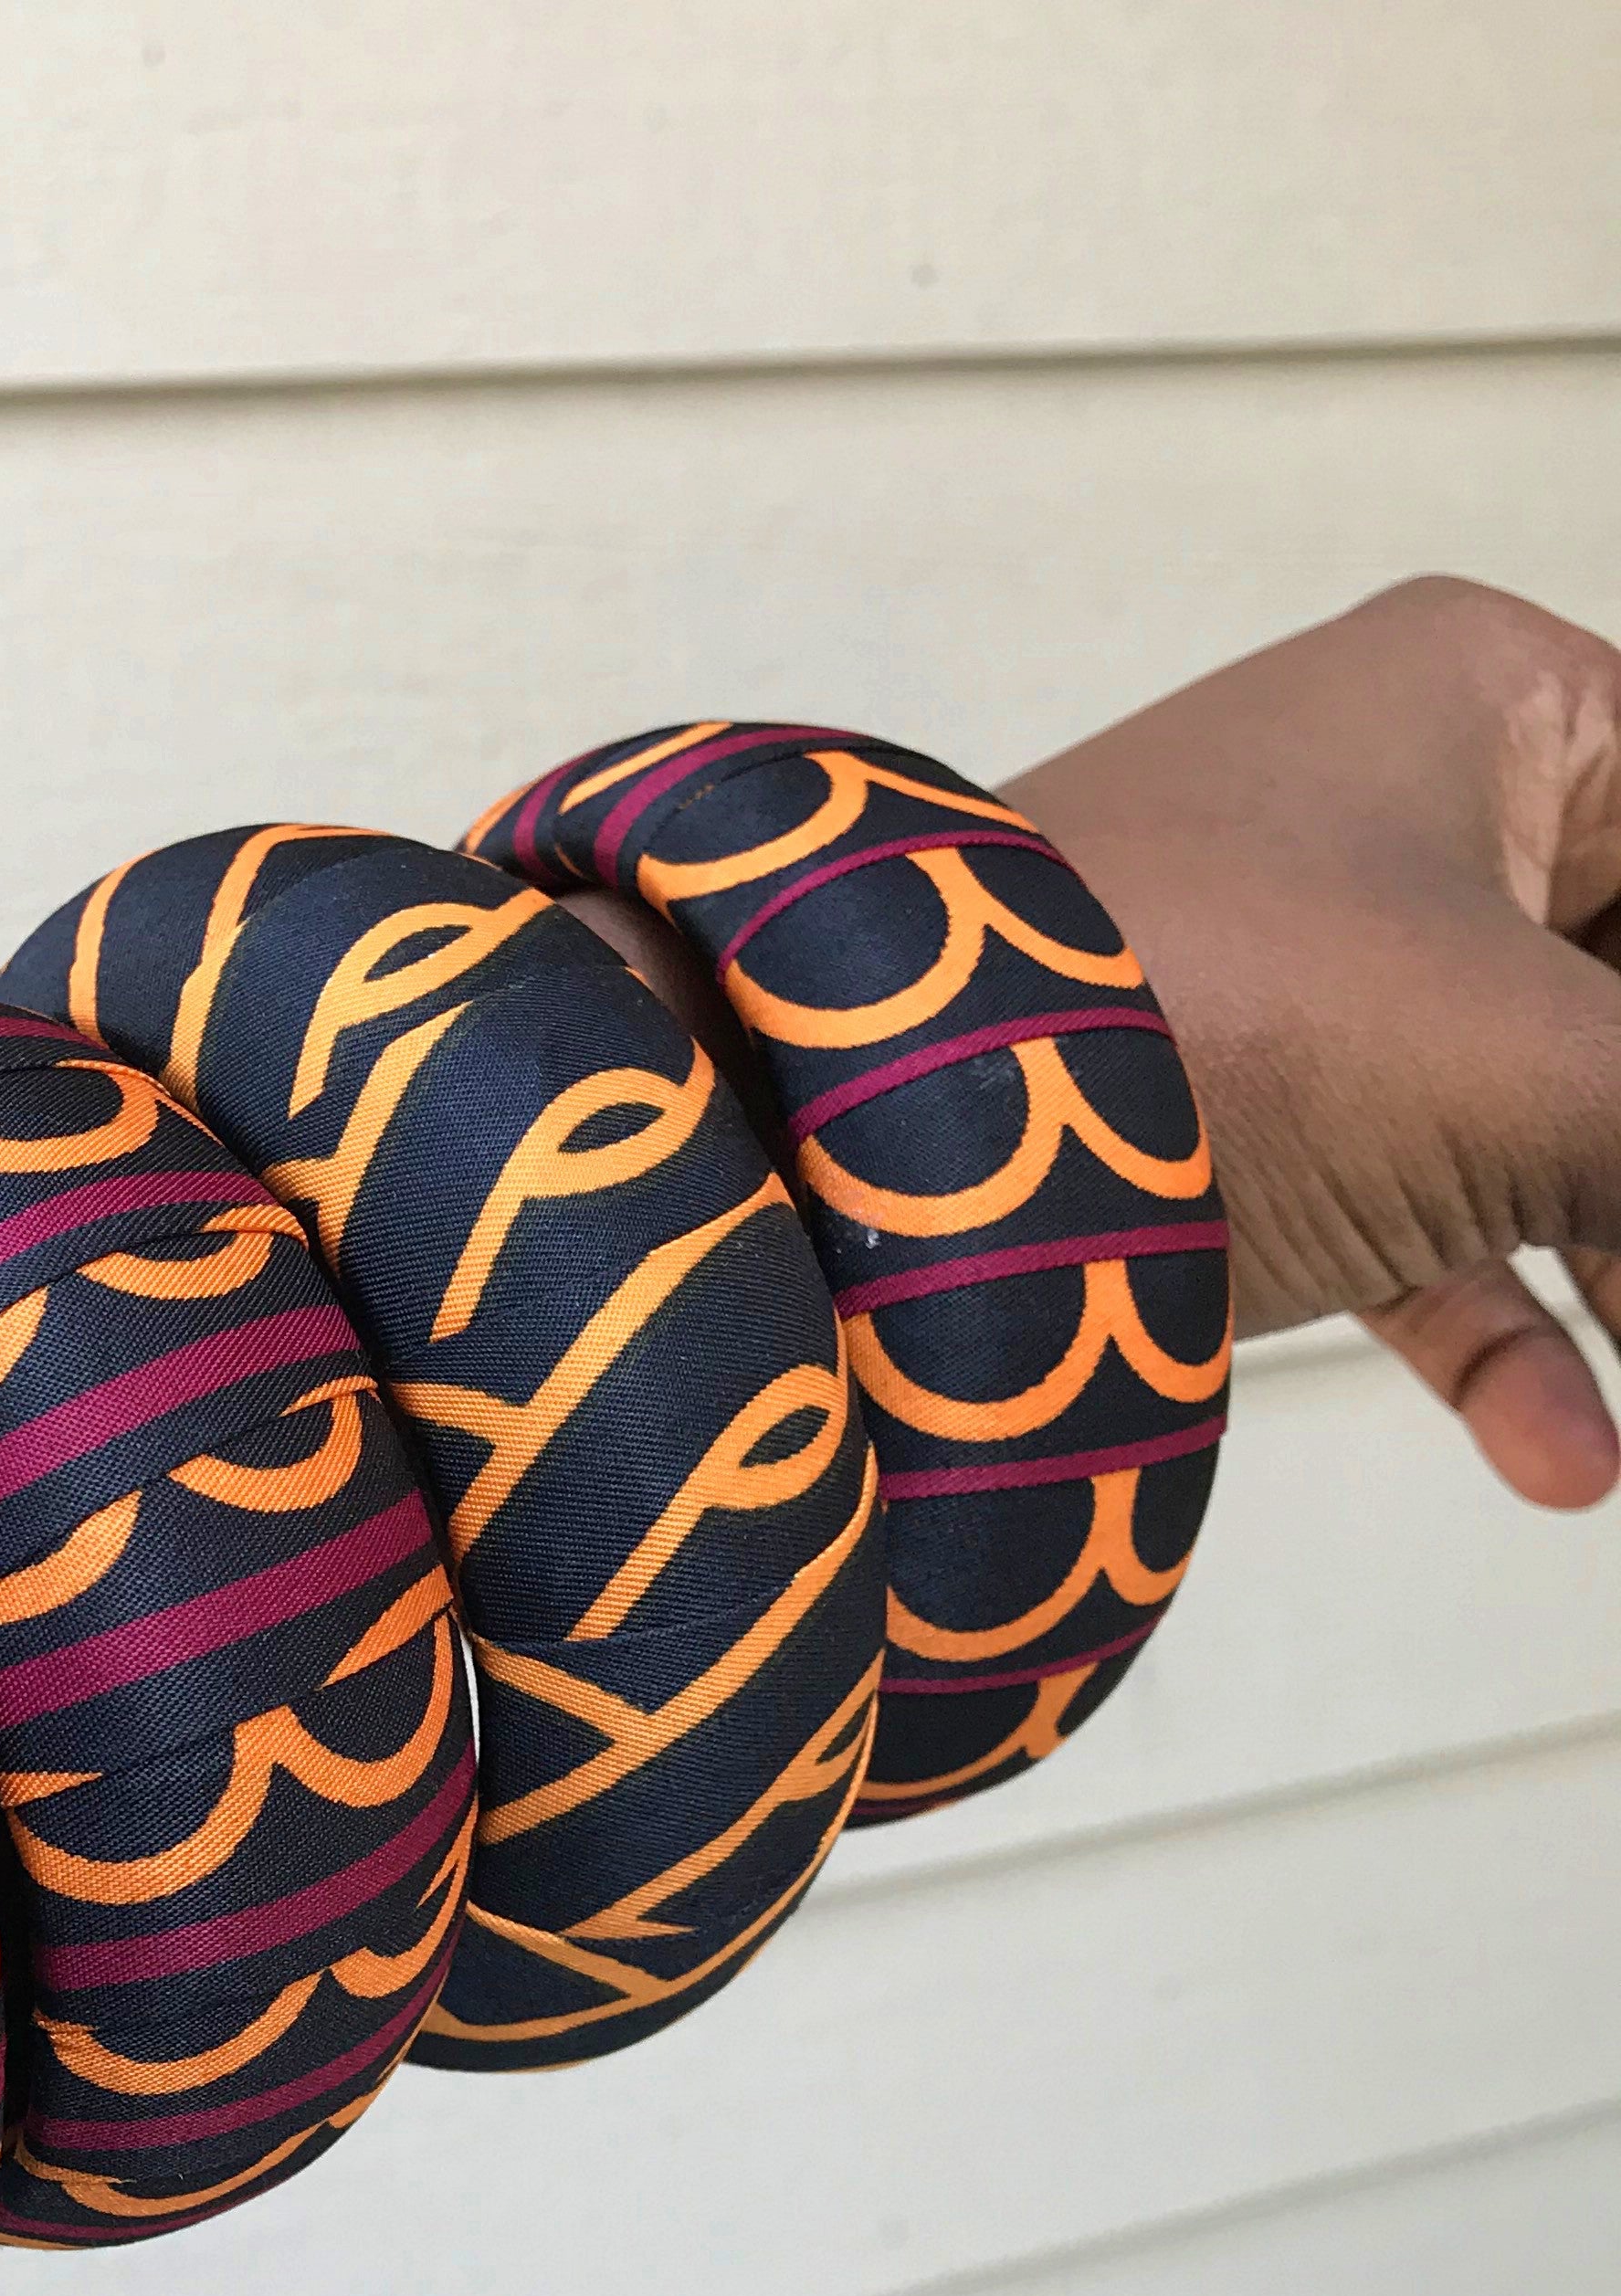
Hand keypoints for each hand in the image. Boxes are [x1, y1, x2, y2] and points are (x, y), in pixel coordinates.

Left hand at [1000, 577, 1620, 1508]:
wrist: (884, 1146)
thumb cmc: (1217, 1026)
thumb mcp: (1531, 1076)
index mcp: (1484, 703)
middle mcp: (1398, 807)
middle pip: (1613, 991)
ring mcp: (1306, 970)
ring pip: (1530, 1117)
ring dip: (1608, 1269)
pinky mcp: (1234, 1110)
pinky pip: (1406, 1211)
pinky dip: (1489, 1328)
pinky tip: (1561, 1456)